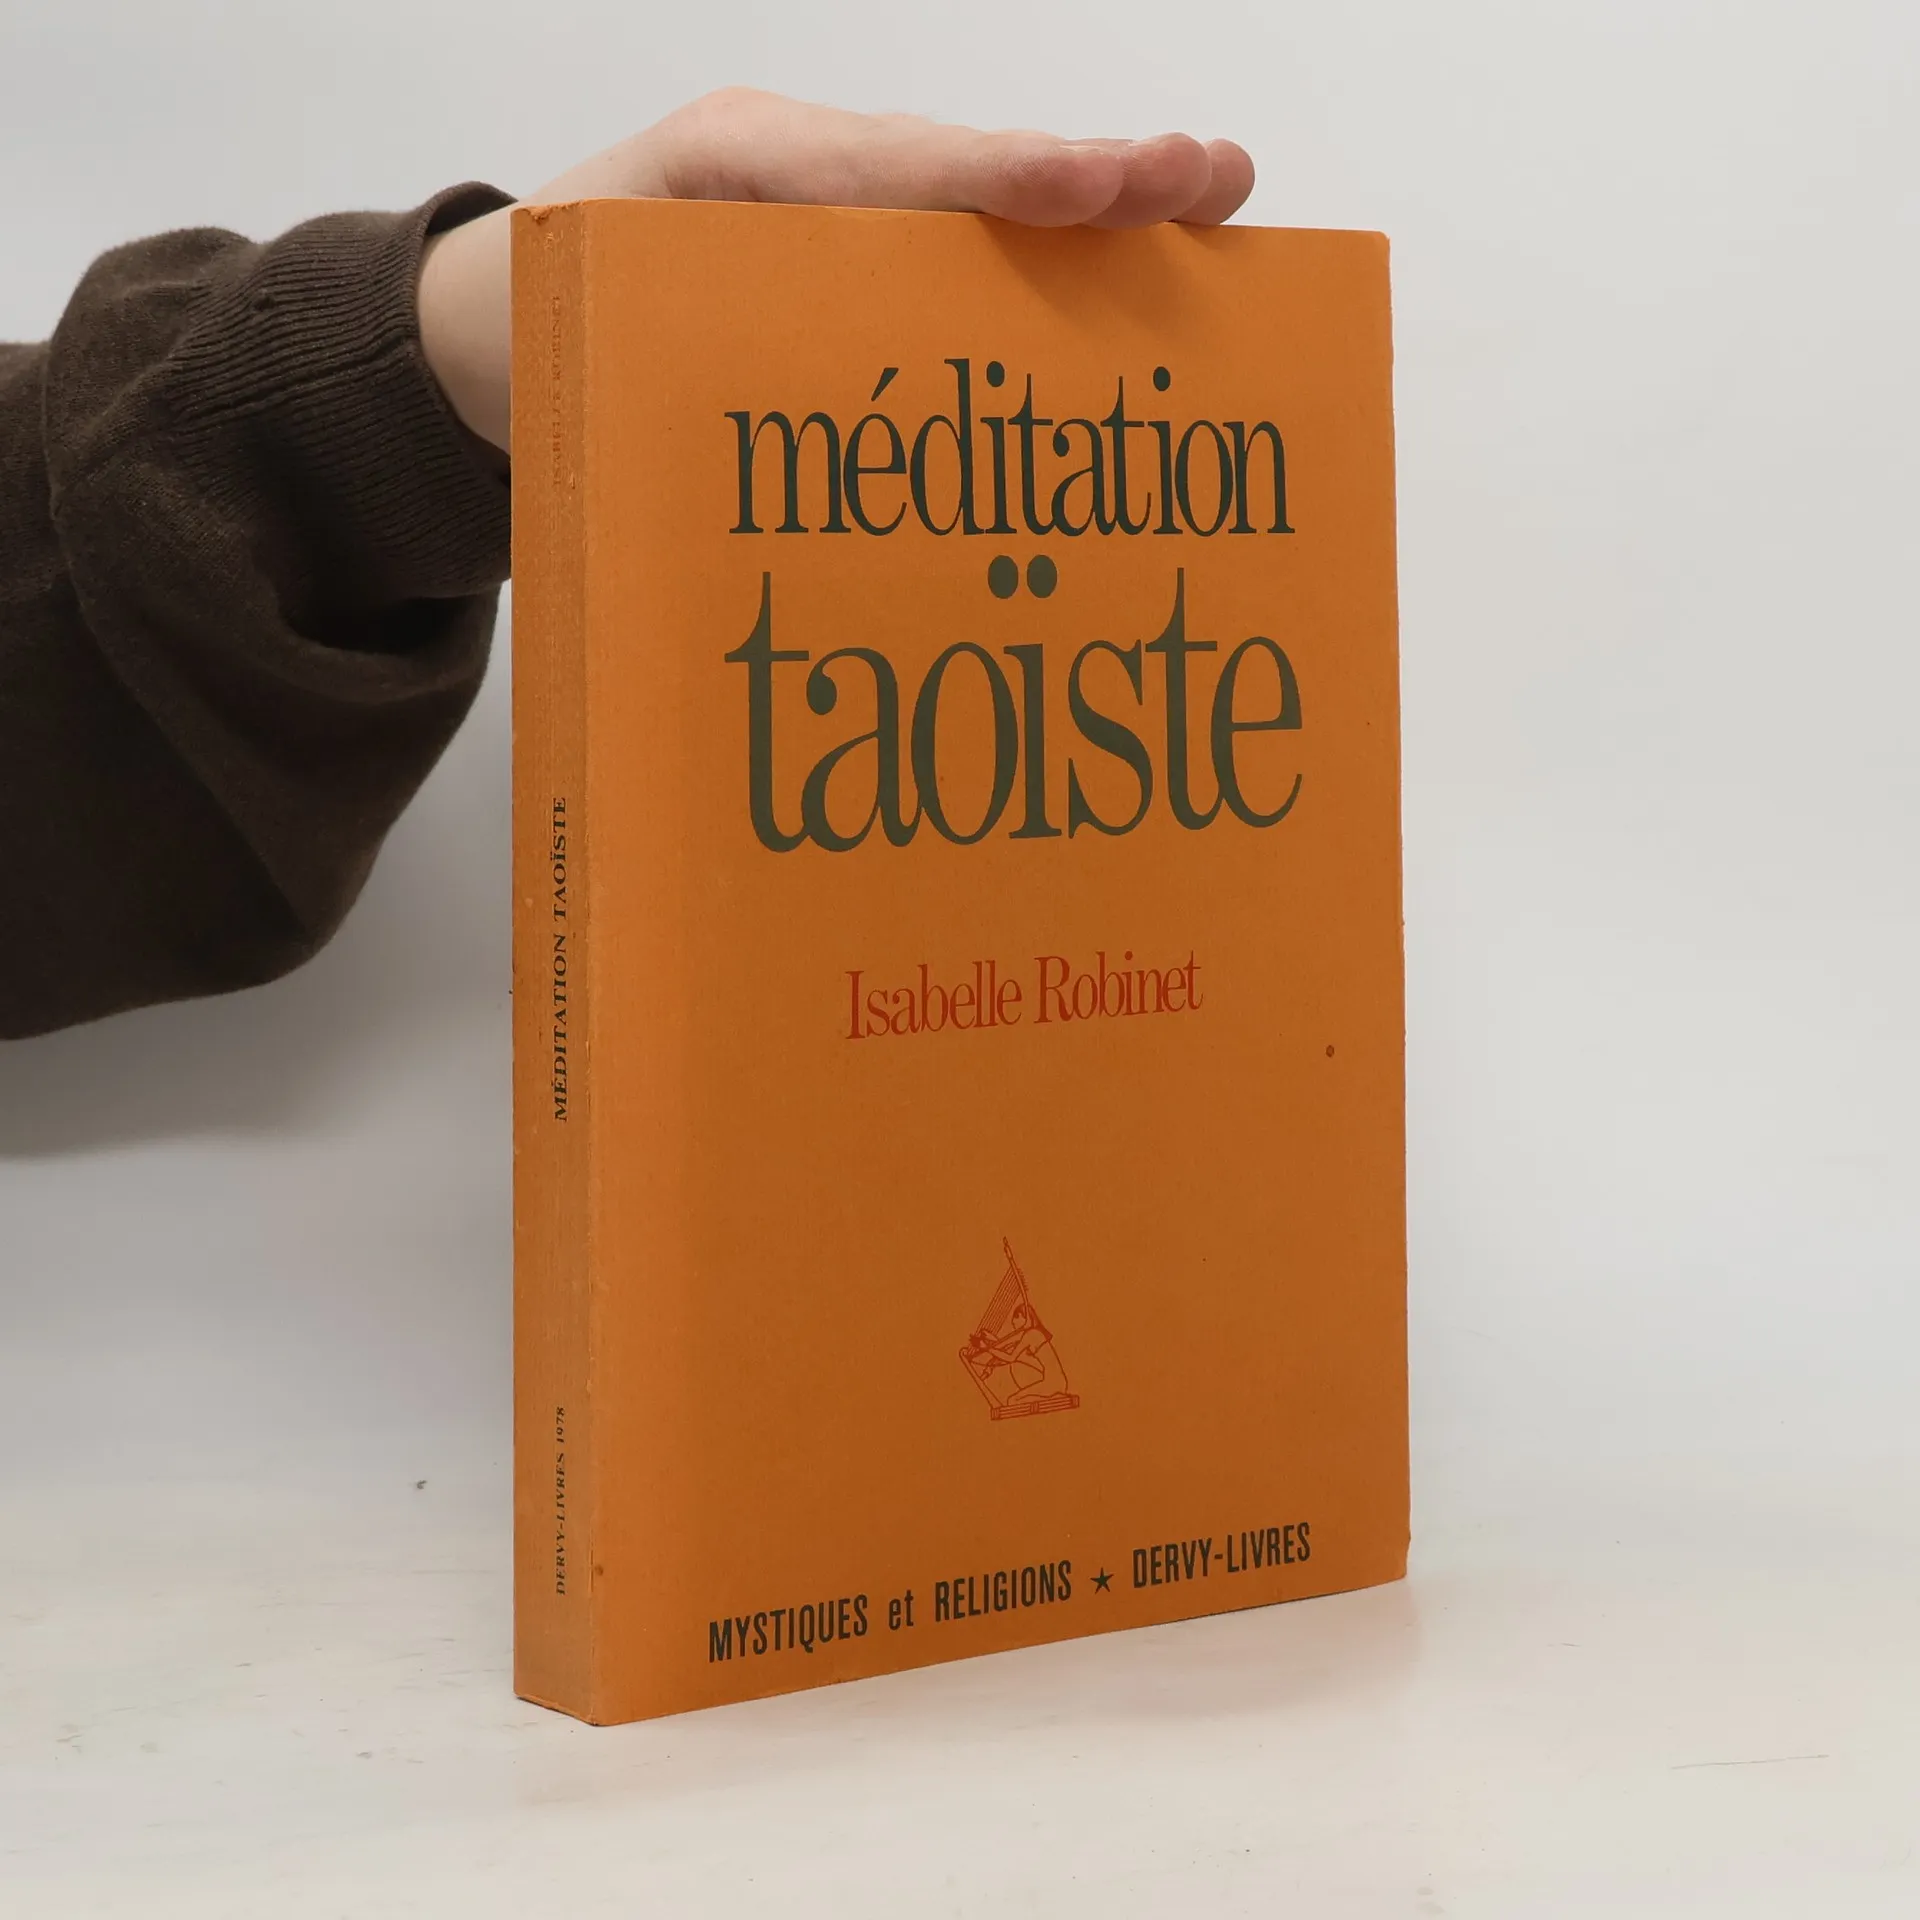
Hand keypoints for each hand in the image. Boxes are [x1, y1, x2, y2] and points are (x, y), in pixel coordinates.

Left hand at [418, 88, 1255, 451]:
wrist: (490, 331)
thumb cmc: (547, 338)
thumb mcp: (589, 357)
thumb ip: (676, 391)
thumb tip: (811, 523)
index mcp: (735, 176)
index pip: (894, 170)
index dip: (1011, 183)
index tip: (1117, 190)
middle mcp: (803, 180)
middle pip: (966, 176)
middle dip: (1094, 183)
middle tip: (1217, 185)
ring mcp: (832, 220)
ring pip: (973, 214)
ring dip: (1094, 224)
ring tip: (1208, 217)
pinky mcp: (844, 275)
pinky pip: (949, 263)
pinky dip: (1041, 273)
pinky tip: (1125, 302)